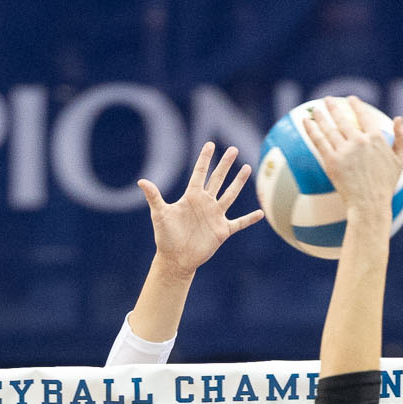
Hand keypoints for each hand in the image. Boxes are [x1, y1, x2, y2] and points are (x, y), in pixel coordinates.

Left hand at [140, 142, 264, 273]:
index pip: (200, 173)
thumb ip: (154, 197)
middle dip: (225, 164)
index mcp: (191, 197)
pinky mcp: (222, 230)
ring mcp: (215, 216)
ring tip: (247, 168)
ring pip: (230, 195)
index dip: (205, 159)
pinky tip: (260, 213)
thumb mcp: (160, 214)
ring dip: (238, 183)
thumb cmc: (165, 236)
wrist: (176, 259)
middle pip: (218, 179)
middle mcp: (205, 203)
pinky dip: (249, 219)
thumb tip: (141, 181)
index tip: (210, 144)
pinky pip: (239, 223)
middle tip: (233, 149)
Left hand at [297, 106, 402, 222]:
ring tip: (315, 109)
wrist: (370, 204)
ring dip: (320, 115)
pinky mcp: (331, 161)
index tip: (351, 99)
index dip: (357, 106)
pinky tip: (306, 122)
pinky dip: (311, 129)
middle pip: (343, 119)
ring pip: (329, 128)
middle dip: (334, 107)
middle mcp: (360, 141)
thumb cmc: (385, 185)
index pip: (365, 117)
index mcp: (376, 139)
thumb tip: (399, 119)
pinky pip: (319, 141)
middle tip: (328, 99)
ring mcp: (345, 150)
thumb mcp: (400, 161)